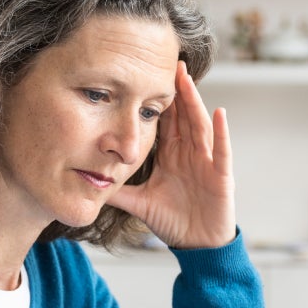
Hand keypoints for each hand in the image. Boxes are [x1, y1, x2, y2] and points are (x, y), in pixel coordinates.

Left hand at [108, 60, 235, 249]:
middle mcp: (190, 154)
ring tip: (187, 78)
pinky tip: (219, 112)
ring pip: (199, 125)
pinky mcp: (221, 176)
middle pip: (182, 115)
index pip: (164, 122)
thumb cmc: (173, 222)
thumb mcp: (138, 203)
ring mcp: (206, 162)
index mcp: (171, 156)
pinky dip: (221, 132)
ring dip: (194, 102)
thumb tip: (86, 182)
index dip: (156, 100)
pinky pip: (222, 150)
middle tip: (169, 61)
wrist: (197, 246)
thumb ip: (116, 191)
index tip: (144, 75)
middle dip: (176, 90)